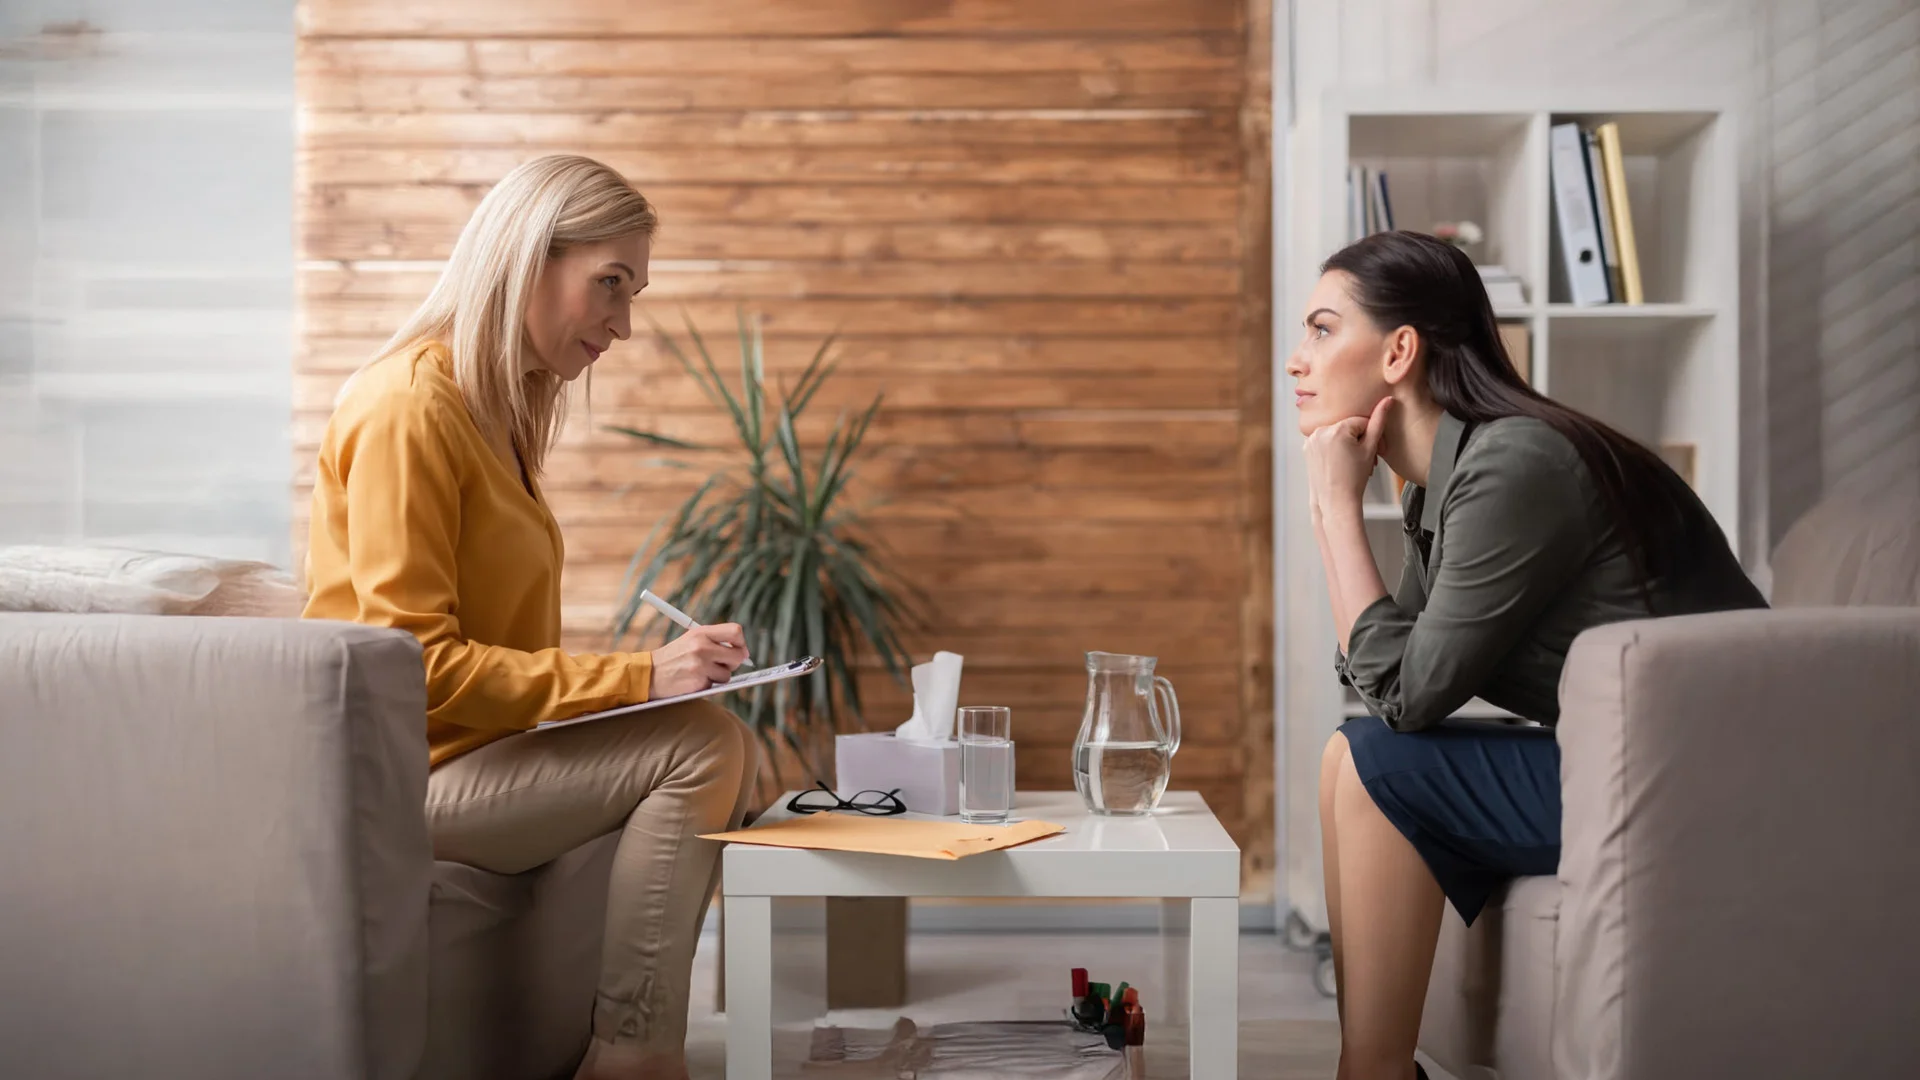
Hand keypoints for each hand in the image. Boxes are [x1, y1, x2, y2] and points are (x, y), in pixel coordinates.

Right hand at [648, 623, 748, 698]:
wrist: (649, 674)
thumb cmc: (674, 657)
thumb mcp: (690, 640)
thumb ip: (714, 641)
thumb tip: (743, 652)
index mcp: (701, 633)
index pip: (735, 631)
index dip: (741, 642)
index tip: (739, 649)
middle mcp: (702, 647)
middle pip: (737, 655)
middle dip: (734, 662)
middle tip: (724, 665)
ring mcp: (700, 665)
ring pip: (728, 674)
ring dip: (719, 676)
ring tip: (702, 672)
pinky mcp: (698, 682)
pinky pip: (715, 685)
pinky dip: (708, 685)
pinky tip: (694, 680)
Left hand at [1304, 397, 1391, 522]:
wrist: (1335, 500)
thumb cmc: (1354, 478)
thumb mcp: (1370, 448)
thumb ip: (1379, 422)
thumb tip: (1388, 399)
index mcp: (1337, 429)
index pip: (1361, 422)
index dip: (1369, 437)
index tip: (1370, 451)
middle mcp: (1320, 430)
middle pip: (1347, 426)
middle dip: (1357, 439)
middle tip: (1361, 459)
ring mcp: (1311, 439)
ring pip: (1336, 432)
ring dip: (1345, 442)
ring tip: (1349, 461)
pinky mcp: (1307, 446)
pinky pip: (1325, 439)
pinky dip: (1333, 446)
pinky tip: (1338, 461)